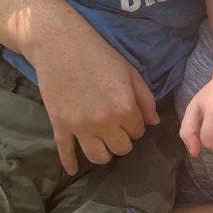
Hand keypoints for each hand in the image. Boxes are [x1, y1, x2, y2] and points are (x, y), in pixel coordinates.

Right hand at [32, 10, 158, 174]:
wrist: (59, 42)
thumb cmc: (98, 53)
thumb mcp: (129, 71)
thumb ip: (145, 99)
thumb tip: (154, 122)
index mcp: (124, 108)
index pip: (138, 132)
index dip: (135, 124)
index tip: (128, 114)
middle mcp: (104, 122)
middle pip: (121, 148)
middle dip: (122, 139)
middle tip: (116, 127)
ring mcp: (80, 127)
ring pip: (98, 157)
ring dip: (103, 152)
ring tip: (103, 143)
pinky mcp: (60, 125)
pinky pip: (66, 152)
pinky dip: (69, 164)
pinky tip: (73, 170)